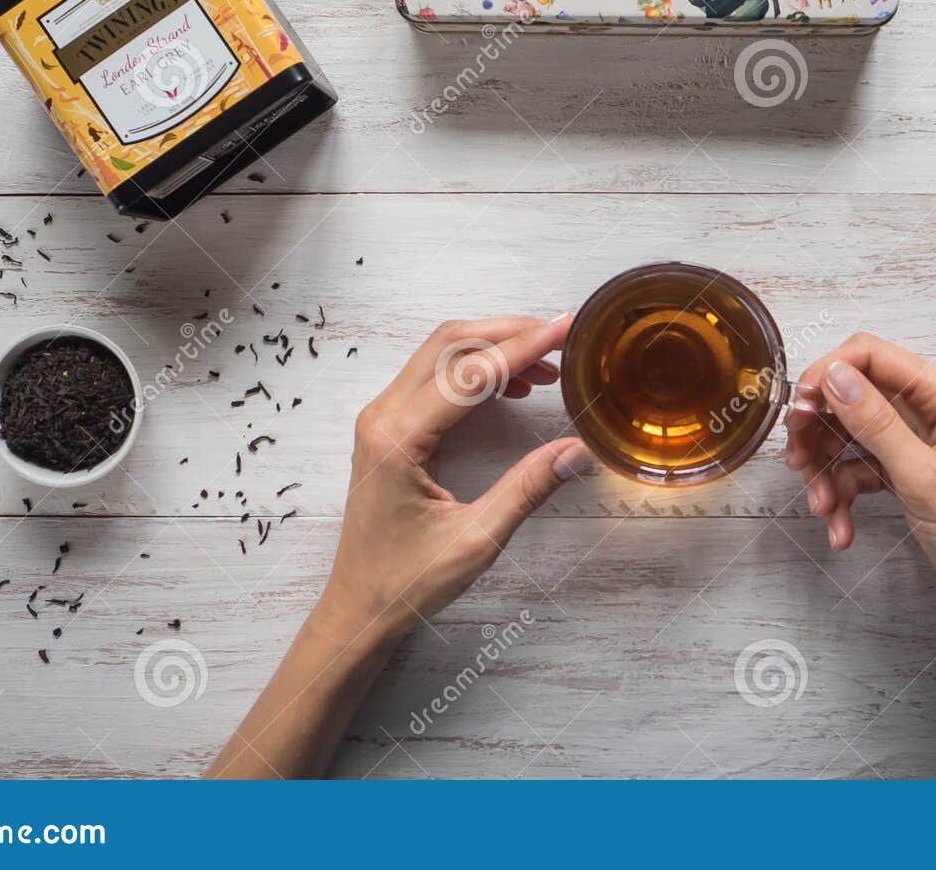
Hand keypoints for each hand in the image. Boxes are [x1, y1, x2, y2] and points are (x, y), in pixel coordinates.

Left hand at [311, 315, 592, 644]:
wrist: (359, 607)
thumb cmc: (405, 581)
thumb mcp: (476, 540)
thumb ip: (526, 488)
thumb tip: (576, 450)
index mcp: (397, 439)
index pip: (469, 373)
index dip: (522, 347)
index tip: (564, 329)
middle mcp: (382, 416)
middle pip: (450, 344)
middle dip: (509, 332)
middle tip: (560, 336)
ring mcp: (382, 418)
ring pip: (441, 353)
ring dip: (494, 347)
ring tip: (547, 365)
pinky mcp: (390, 427)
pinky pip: (436, 377)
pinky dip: (477, 369)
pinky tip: (513, 387)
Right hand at [783, 333, 935, 627]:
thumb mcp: (924, 478)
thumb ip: (877, 423)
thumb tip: (834, 375)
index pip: (868, 355)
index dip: (825, 377)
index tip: (799, 413)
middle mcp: (926, 409)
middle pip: (849, 397)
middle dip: (818, 432)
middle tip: (797, 463)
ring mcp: (913, 441)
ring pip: (846, 437)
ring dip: (826, 473)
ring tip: (826, 511)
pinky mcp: (903, 472)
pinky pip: (856, 470)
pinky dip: (842, 497)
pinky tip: (842, 530)